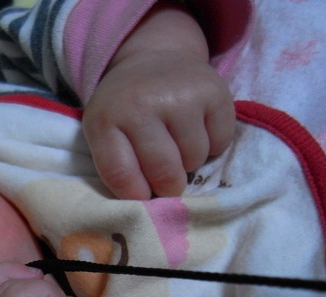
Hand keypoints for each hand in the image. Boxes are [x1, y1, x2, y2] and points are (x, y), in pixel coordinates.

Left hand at [82, 4, 234, 198]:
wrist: (152, 57)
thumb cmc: (126, 109)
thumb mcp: (105, 133)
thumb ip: (118, 168)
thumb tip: (148, 210)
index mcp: (105, 119)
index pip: (121, 176)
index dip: (136, 195)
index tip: (143, 196)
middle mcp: (142, 104)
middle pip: (164, 174)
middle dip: (167, 186)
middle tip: (165, 177)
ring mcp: (180, 95)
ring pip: (194, 161)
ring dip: (189, 162)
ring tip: (177, 143)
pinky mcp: (214, 91)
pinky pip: (219, 143)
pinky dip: (211, 145)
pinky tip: (196, 128)